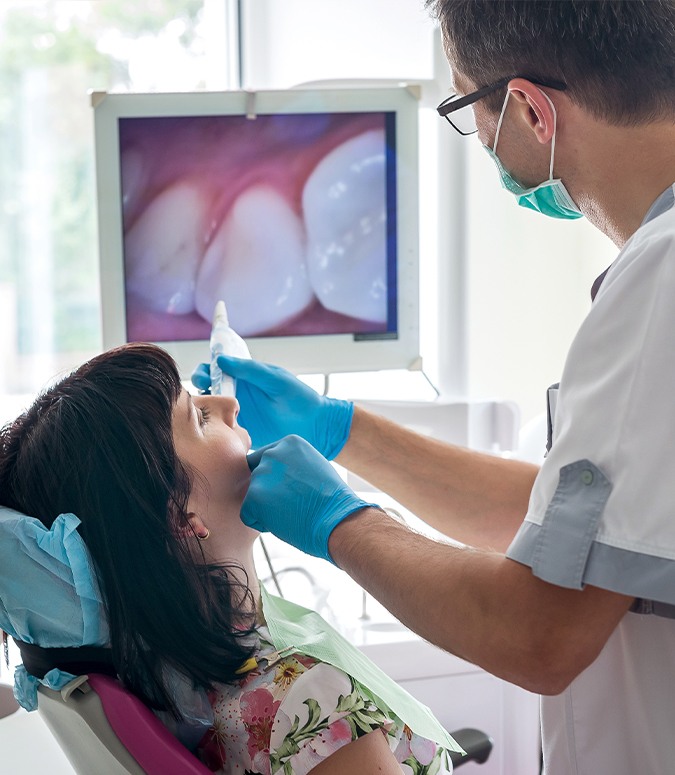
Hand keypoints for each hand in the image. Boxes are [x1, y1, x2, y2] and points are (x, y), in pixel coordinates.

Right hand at [192, 357, 352, 458]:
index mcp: (244, 377)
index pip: (216, 369)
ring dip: (203, 407)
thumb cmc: (299, 397)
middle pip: (208, 388)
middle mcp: (237, 394)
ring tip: (205, 408)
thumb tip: (221, 359)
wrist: (315, 426)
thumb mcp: (275, 379)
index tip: (204, 373)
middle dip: (200, 387)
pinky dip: (213, 428)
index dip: (205, 369)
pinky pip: (220, 429)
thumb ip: (250, 369)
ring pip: (210, 409)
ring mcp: (237, 414)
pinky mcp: (240, 432)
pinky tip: (214, 427)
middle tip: (204, 389)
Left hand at [241, 435, 378, 562]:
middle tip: (295, 503)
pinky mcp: (254, 497)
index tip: (297, 490)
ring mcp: (262, 475)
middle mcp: (272, 454)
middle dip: (271, 493)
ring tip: (292, 512)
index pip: (266, 460)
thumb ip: (291, 463)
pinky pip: (247, 514)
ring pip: (253, 496)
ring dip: (267, 508)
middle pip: (258, 477)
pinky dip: (261, 524)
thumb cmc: (330, 500)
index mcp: (288, 442)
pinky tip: (284, 522)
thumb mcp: (313, 466)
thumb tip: (274, 472)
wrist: (337, 519)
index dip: (278, 480)